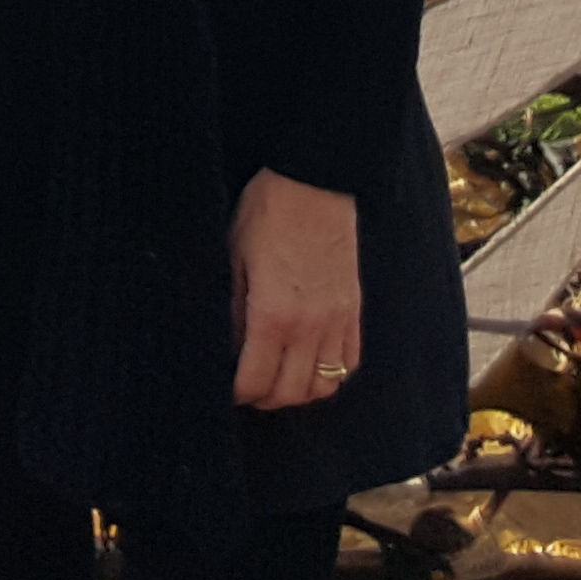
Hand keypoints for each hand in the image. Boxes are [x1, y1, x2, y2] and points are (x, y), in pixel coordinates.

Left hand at [227, 170, 365, 410]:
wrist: (314, 181)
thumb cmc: (267, 213)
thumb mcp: (234, 259)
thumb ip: (234, 310)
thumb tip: (230, 347)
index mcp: (272, 316)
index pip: (255, 382)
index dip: (237, 394)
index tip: (227, 389)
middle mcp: (310, 327)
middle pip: (290, 393)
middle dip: (264, 399)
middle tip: (248, 388)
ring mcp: (337, 320)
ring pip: (324, 386)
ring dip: (299, 392)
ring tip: (279, 379)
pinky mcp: (354, 309)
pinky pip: (349, 362)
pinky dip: (330, 374)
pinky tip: (310, 362)